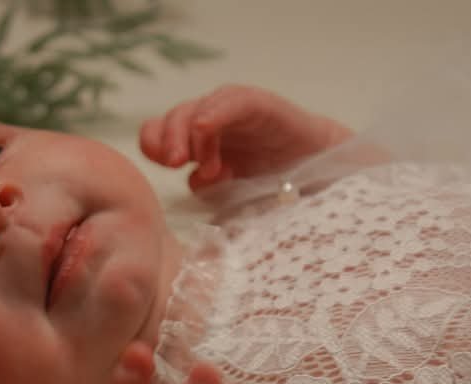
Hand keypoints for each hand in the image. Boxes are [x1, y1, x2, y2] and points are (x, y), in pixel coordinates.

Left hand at [139, 84, 351, 191]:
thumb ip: (207, 192)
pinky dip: (215, 112)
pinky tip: (206, 128)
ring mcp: (231, 110)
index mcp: (194, 144)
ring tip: (206, 163)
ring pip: (195, 109)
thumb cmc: (270, 186)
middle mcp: (208, 122)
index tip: (165, 168)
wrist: (317, 169)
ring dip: (190, 133)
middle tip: (174, 163)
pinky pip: (231, 101)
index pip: (157, 135)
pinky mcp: (257, 104)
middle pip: (171, 119)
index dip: (154, 147)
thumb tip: (191, 185)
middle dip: (167, 140)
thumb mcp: (229, 196)